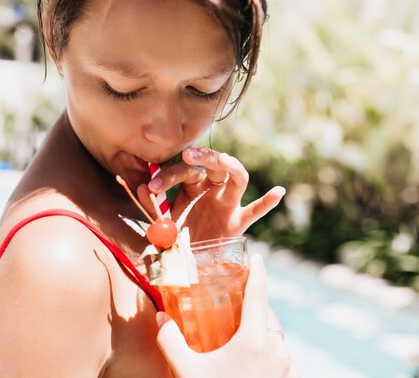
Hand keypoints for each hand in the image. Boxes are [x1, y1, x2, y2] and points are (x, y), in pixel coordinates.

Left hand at [138, 147, 284, 239]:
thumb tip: (140, 187)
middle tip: (189, 155)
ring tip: (223, 160)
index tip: (151, 187)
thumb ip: (152, 207)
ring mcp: (227, 204)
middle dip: (202, 157)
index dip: (167, 177)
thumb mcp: (159, 221)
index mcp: (191, 186)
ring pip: (237, 178)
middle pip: (213, 165)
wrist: (187, 264)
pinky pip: (255, 211)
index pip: (183, 171)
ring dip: (231, 166)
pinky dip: (268, 202)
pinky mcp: (238, 222)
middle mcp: (211, 190)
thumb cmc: (174, 238)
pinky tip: (279, 192)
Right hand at [156, 255, 298, 377]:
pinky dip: (267, 349)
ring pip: (275, 336)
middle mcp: (276, 350)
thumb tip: (160, 317)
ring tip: (238, 335)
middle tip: (235, 306)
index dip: (259, 273)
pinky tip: (249, 359)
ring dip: (260, 330)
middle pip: (268, 315)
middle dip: (253, 306)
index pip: (259, 295)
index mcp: (254, 341)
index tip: (259, 258)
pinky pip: (280, 356)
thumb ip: (171, 341)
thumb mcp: (187, 371)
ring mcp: (286, 368)